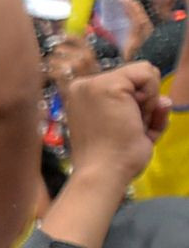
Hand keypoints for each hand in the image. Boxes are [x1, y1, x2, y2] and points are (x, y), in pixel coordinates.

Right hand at [61, 58, 168, 184]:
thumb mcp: (130, 127)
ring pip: (144, 74)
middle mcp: (83, 87)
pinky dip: (152, 96)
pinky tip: (134, 117)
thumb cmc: (113, 157)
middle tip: (128, 128)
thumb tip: (164, 101)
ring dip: (148, 103)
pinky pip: (148, 74)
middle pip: (136, 78)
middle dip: (143, 104)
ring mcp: (93, 84)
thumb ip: (147, 109)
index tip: (123, 128)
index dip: (136, 106)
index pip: (127, 85)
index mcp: (84, 98)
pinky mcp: (108, 85)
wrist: (103, 173)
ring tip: (131, 125)